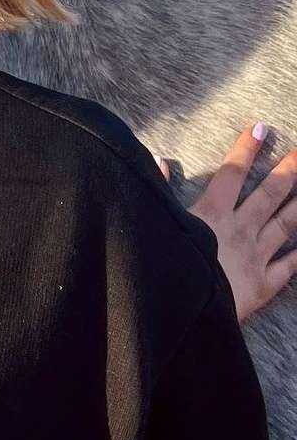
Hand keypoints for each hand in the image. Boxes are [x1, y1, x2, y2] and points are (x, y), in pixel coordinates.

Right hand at [167, 125, 296, 323]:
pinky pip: (289, 266)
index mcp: (210, 214)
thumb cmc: (164, 266)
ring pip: (285, 225)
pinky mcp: (263, 284)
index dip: (246, 148)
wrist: (182, 311)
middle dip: (288, 170)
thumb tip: (158, 160)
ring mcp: (255, 256)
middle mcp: (238, 229)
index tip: (261, 128)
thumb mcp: (155, 224)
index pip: (231, 173)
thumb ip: (158, 189)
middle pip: (268, 194)